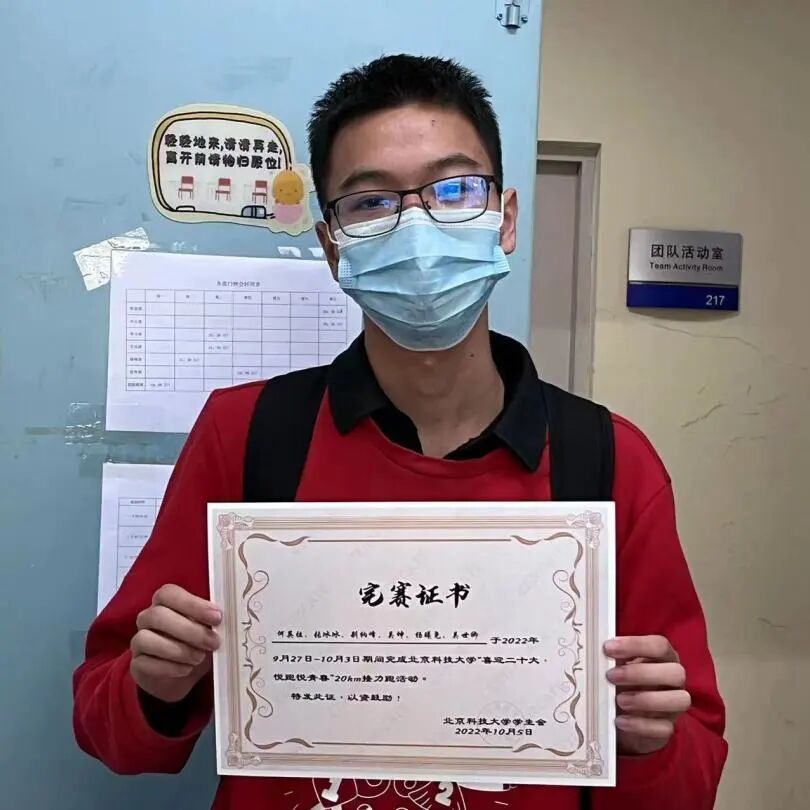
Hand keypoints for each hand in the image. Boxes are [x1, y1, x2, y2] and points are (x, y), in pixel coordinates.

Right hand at [130, 584, 221, 703]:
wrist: (183, 673)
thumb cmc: (197, 642)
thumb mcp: (207, 629)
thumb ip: (210, 620)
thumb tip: (222, 618)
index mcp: (165, 601)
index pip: (169, 593)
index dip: (192, 604)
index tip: (217, 617)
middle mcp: (148, 617)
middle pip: (158, 615)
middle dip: (189, 630)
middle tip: (213, 642)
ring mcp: (139, 640)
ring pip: (147, 638)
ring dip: (179, 650)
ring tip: (199, 657)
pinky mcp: (136, 664)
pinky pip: (146, 663)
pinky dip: (170, 667)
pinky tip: (186, 669)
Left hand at [604, 635, 690, 755]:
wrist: (628, 714)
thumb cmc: (624, 681)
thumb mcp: (619, 666)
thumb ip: (615, 658)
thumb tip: (596, 652)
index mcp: (664, 657)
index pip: (660, 645)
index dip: (635, 645)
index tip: (608, 648)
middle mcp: (674, 680)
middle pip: (676, 672)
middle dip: (641, 673)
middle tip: (611, 676)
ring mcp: (675, 705)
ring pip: (679, 700)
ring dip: (646, 700)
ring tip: (619, 700)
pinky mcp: (668, 727)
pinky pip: (664, 728)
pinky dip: (640, 725)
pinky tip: (620, 720)